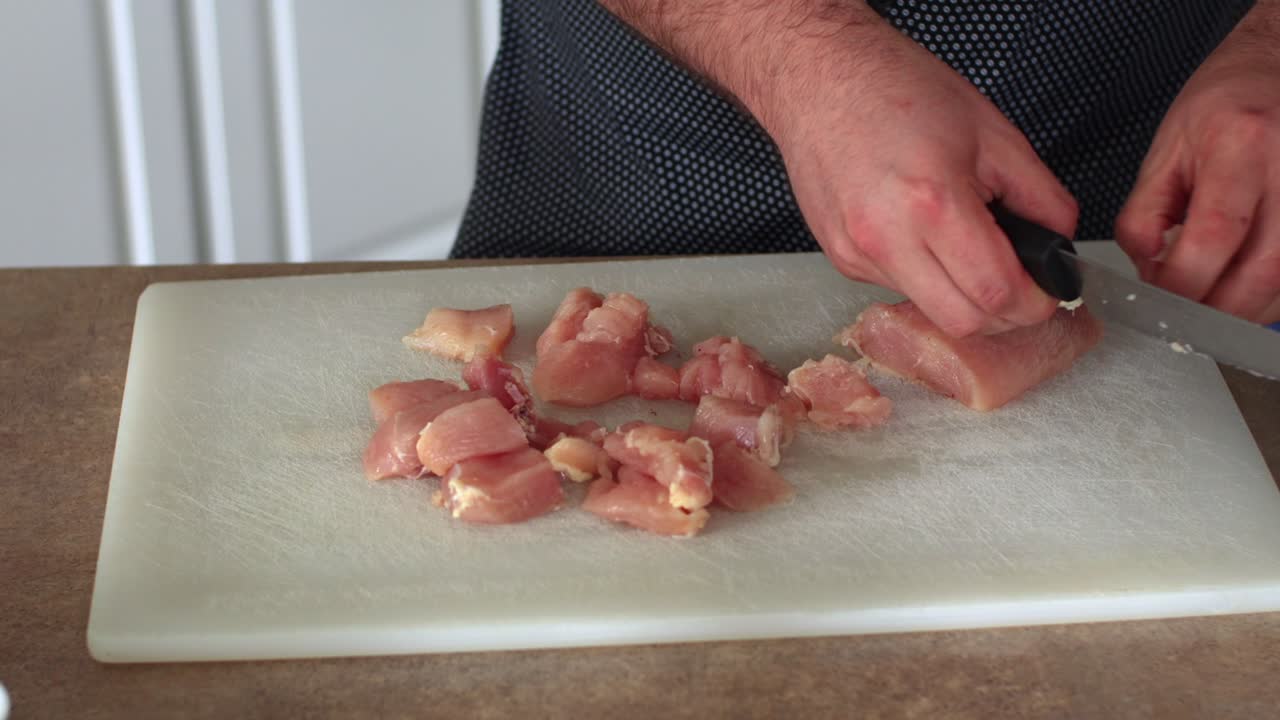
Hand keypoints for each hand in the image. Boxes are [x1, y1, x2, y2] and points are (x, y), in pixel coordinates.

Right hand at [756, 20, 1077, 336]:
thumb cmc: (901, 92)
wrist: (821, 81)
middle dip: (1003, 314)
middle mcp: (887, 240)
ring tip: (967, 249)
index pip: (997, 293)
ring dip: (962, 297)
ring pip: (929, 312)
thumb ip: (1040, 197)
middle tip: (1019, 283)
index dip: (1036, 302)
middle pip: (963, 323)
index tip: (1047, 288)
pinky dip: (926, 277)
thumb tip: (1058, 246)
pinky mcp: (841, 259)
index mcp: (933, 203)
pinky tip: (923, 235)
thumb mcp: (994, 133)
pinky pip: (898, 288)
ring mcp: (857, 255)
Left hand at [1115, 7, 1279, 323]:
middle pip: (1260, 275)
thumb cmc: (1223, 104)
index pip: (1212, 240)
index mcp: (1240, 147)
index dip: (1180, 285)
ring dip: (1244, 311)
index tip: (1157, 300)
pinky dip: (1269, 295)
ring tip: (1209, 302)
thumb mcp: (1165, 150)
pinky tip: (1241, 285)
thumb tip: (1147, 273)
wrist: (1279, 68)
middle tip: (1182, 320)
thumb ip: (1145, 216)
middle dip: (1214, 314)